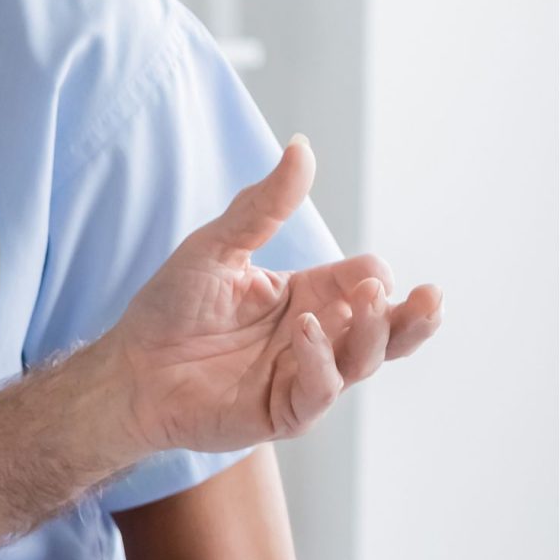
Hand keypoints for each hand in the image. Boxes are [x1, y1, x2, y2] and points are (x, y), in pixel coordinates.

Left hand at [105, 136, 443, 453]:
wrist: (128, 366)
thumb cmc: (170, 307)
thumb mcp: (218, 247)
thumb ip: (263, 206)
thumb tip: (301, 146)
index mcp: (308, 297)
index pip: (363, 285)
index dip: (373, 278)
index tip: (372, 273)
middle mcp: (315, 339)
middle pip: (386, 331)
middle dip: (413, 317)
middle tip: (431, 297)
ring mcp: (302, 377)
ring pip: (364, 362)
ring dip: (374, 333)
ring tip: (368, 301)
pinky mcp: (283, 412)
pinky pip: (318, 392)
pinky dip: (320, 361)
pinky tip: (306, 331)